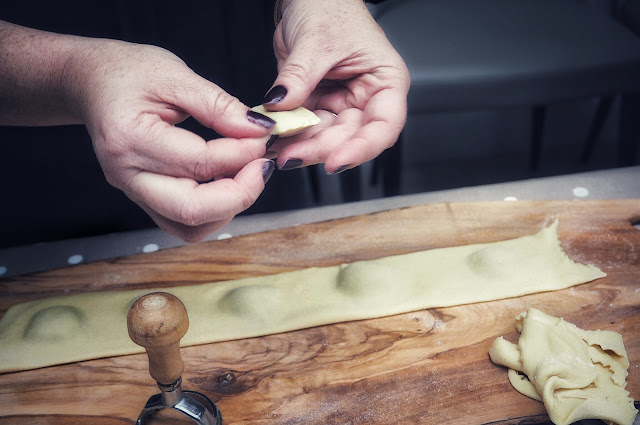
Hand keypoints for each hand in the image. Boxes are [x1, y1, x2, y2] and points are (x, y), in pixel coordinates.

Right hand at [70, 40, 275, 240]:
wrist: (91, 83)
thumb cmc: (127, 73)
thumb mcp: (174, 75)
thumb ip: (218, 105)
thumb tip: (258, 130)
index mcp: (130, 138)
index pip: (199, 163)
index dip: (241, 153)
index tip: (263, 135)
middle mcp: (127, 174)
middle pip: (192, 210)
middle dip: (242, 193)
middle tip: (264, 165)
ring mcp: (133, 191)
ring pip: (189, 226)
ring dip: (229, 207)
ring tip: (246, 173)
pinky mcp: (143, 198)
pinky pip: (182, 223)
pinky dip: (213, 211)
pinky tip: (227, 182)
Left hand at [266, 0, 409, 173]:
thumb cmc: (330, 7)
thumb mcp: (316, 40)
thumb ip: (299, 78)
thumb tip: (280, 107)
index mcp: (386, 81)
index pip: (383, 126)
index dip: (361, 148)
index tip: (336, 161)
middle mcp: (366, 98)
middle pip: (350, 137)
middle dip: (319, 149)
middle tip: (290, 156)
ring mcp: (341, 104)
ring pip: (325, 137)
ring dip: (301, 146)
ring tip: (276, 150)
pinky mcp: (317, 105)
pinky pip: (304, 127)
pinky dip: (289, 135)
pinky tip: (274, 140)